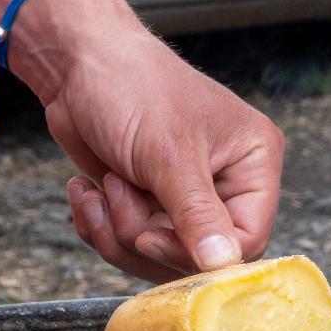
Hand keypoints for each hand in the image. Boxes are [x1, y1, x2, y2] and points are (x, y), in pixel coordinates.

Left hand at [0, 0, 284, 279]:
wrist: (76, 64)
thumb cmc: (132, 84)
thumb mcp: (168, 153)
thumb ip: (197, 215)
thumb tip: (223, 265)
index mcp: (254, 163)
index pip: (247, 239)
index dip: (195, 250)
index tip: (152, 236)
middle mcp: (227, 184)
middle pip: (197, 256)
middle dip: (144, 233)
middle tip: (121, 191)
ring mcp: (184, 199)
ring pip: (156, 257)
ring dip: (116, 228)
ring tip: (106, 184)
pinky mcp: (148, 206)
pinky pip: (127, 247)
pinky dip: (99, 225)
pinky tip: (90, 189)